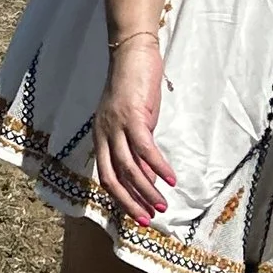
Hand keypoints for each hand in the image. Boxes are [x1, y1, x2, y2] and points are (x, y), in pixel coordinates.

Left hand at [92, 34, 177, 221]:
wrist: (133, 53)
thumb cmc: (135, 87)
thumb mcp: (134, 123)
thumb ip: (137, 150)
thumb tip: (147, 179)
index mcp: (101, 137)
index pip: (106, 176)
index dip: (121, 198)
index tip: (137, 215)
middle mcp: (104, 134)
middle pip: (113, 178)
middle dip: (130, 202)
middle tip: (147, 219)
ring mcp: (116, 126)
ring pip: (129, 168)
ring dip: (146, 190)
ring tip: (162, 205)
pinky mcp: (132, 116)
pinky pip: (144, 148)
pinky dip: (158, 166)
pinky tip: (170, 179)